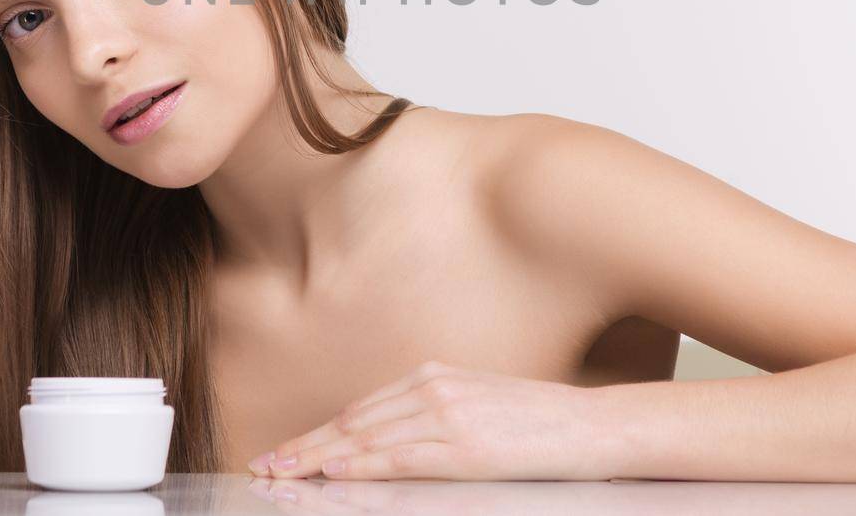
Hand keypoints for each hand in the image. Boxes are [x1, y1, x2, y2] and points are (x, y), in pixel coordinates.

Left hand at [247, 360, 614, 480]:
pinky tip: (337, 475)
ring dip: (321, 461)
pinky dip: (363, 467)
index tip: (286, 452)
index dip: (319, 434)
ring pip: (368, 441)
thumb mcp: (476, 406)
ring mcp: (447, 416)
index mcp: (433, 378)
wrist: (589, 425)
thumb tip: (390, 439)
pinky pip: (401, 458)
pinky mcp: (464, 446)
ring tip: (285, 476)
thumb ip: (432, 416)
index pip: (361, 411)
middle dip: (306, 448)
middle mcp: (432, 389)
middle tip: (266, 467)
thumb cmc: (538, 423)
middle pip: (354, 424)